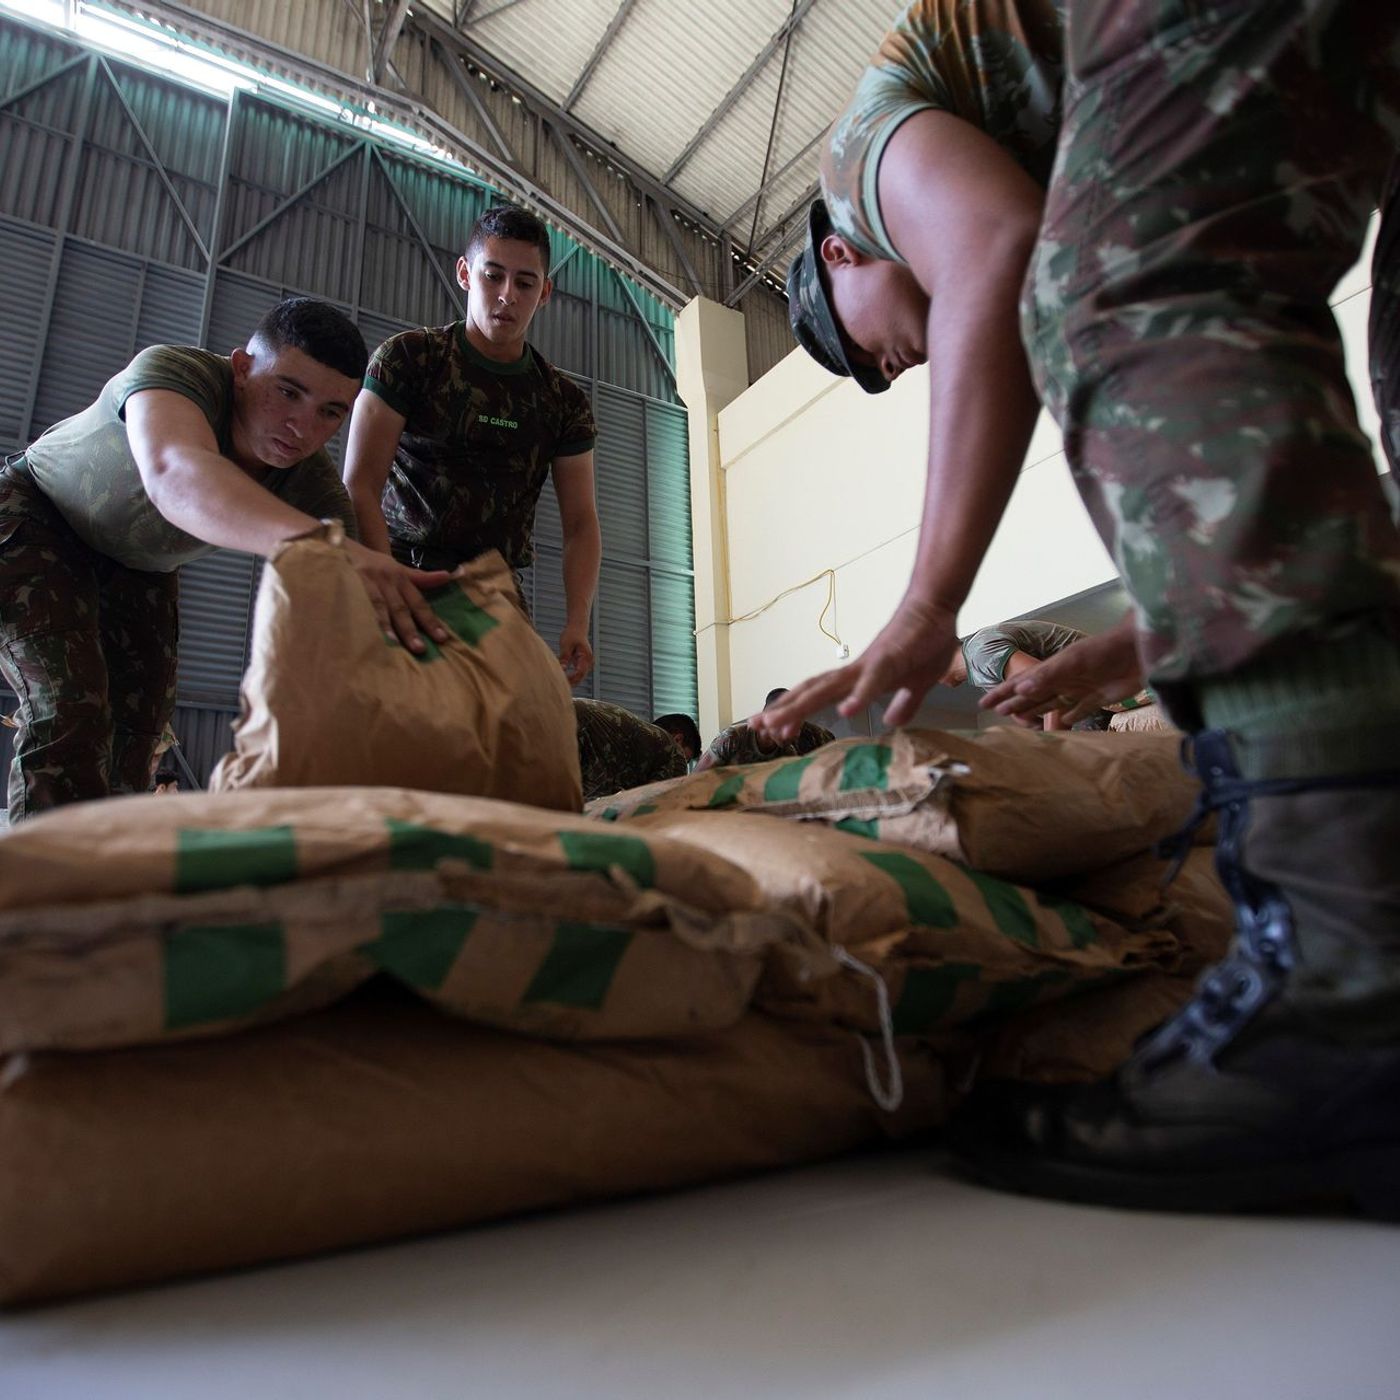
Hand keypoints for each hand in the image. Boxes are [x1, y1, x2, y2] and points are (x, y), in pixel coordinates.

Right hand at [344, 540, 453, 652]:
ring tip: (393, 644)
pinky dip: (360, 618)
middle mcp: (384, 580)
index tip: (442, 638)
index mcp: (399, 577)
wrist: (335, 544)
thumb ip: (419, 578)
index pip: (417, 602)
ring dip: (385, 626)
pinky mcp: (344, 584)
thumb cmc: (370, 562)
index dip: (430, 620)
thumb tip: (448, 577)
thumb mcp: (395, 567)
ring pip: (377, 606)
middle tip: (420, 649)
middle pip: (399, 607)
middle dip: (410, 629)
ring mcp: (363, 582)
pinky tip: (364, 633)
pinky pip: (354, 603)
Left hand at [559, 622, 593, 685]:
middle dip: (570, 683)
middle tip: (557, 687)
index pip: (579, 673)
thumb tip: (561, 670)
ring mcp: (587, 664)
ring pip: (579, 677)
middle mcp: (589, 662)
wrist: (577, 628)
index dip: (571, 679)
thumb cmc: (571, 634)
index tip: (560, 682)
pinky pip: (577, 673)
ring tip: (558, 685)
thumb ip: (564, 658)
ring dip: (570, 681)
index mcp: (586, 657)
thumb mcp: (566, 645)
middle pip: (580, 677)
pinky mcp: (582, 663)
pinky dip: (570, 677)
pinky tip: (561, 679)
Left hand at [754, 597, 959, 740]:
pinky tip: (846, 712)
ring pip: (828, 688)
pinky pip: (872, 681)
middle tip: (756, 727)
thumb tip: (892, 722)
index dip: (794, 711)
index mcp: (857, 679)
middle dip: (784, 710)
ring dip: (801, 705)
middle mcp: (854, 672)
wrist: (935, 608)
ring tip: (777, 724)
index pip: (818, 697)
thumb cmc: (924, 643)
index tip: (771, 730)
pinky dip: (858, 696)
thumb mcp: (916, 685)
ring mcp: (869, 665)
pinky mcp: (890, 660)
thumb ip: (903, 704)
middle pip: (811, 693)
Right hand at [981, 612, 1143, 725]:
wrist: (1138, 650)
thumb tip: (1020, 690)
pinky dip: (1069, 718)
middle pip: (1033, 695)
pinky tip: (1061, 724)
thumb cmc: (1103, 651)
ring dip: (1037, 711)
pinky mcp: (1098, 698)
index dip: (1003, 693)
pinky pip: (1078, 711)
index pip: (1021, 683)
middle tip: (998, 713)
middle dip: (1015, 703)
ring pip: (1051, 703)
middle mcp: (1062, 680)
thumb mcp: (1073, 661)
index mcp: (1053, 669)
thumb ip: (1047, 676)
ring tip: (1022, 721)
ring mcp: (1079, 689)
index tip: (984, 702)